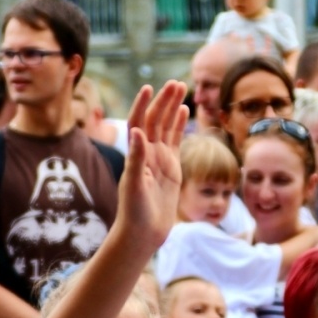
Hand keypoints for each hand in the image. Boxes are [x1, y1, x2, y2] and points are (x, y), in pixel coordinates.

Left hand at [116, 80, 186, 253]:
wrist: (142, 234)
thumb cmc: (134, 213)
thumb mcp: (135, 185)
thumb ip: (136, 158)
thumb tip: (137, 131)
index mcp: (136, 155)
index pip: (139, 123)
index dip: (143, 105)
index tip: (149, 88)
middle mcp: (146, 154)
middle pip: (155, 121)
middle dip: (164, 101)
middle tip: (176, 83)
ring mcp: (159, 160)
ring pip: (166, 128)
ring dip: (172, 108)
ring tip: (181, 88)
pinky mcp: (171, 169)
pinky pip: (175, 142)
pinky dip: (179, 126)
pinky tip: (184, 112)